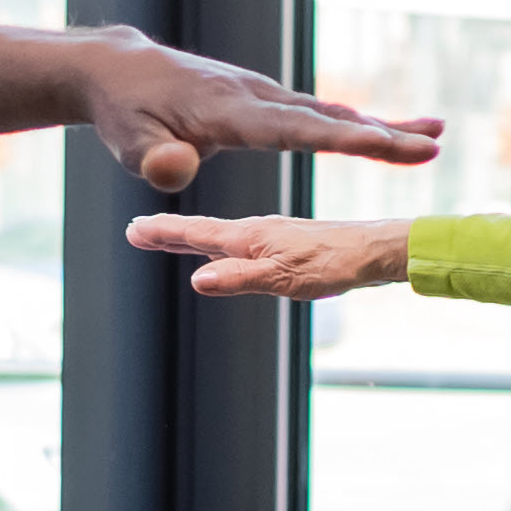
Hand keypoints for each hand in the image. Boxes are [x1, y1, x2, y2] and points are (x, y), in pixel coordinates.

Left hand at [77, 38, 441, 194]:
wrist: (118, 68)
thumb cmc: (125, 112)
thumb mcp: (129, 144)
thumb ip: (156, 160)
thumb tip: (177, 171)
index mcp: (229, 111)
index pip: (295, 130)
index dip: (340, 139)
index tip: (384, 143)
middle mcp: (255, 96)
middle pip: (328, 118)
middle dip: (383, 133)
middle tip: (434, 145)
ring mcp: (261, 95)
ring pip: (329, 113)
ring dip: (380, 126)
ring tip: (432, 137)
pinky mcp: (261, 100)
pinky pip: (315, 114)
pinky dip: (353, 123)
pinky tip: (382, 131)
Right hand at [125, 214, 413, 298]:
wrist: (376, 250)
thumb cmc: (335, 263)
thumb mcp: (285, 278)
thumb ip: (241, 278)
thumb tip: (198, 280)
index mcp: (250, 237)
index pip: (196, 233)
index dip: (164, 234)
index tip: (133, 230)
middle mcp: (256, 231)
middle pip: (202, 232)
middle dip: (170, 233)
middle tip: (137, 231)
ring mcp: (271, 235)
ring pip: (221, 234)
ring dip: (192, 235)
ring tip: (170, 237)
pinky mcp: (286, 243)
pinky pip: (241, 240)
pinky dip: (221, 239)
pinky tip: (227, 246)